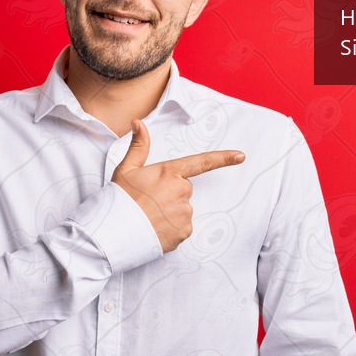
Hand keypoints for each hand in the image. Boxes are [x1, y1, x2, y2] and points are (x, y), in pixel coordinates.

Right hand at [111, 119, 244, 252]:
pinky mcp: (184, 232)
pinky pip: (181, 227)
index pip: (202, 163)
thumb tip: (139, 123)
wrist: (114, 232)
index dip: (223, 159)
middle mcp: (181, 191)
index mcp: (169, 173)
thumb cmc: (119, 199)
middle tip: (148, 201)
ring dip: (170, 212)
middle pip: (184, 189)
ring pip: (182, 209)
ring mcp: (184, 213)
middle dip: (170, 194)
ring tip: (149, 216)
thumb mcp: (126, 169)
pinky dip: (170, 228)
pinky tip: (154, 228)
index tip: (240, 156)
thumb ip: (138, 146)